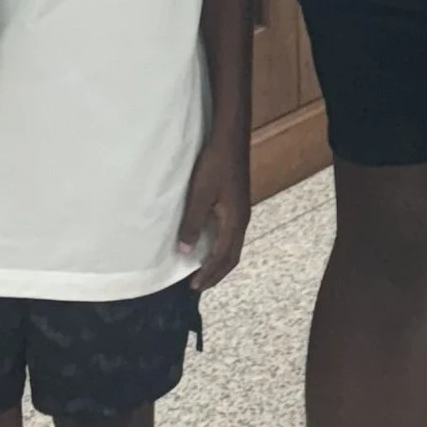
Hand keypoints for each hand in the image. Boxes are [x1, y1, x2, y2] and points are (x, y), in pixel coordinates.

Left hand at [180, 132, 250, 291]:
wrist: (230, 140)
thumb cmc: (215, 165)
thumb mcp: (200, 194)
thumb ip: (193, 223)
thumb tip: (185, 250)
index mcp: (234, 222)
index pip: (223, 258)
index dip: (209, 274)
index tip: (194, 287)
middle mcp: (241, 220)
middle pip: (232, 256)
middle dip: (216, 273)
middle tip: (199, 285)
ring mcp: (241, 212)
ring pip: (233, 246)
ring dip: (219, 261)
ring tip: (204, 270)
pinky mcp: (236, 204)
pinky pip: (231, 235)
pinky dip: (221, 247)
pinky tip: (209, 243)